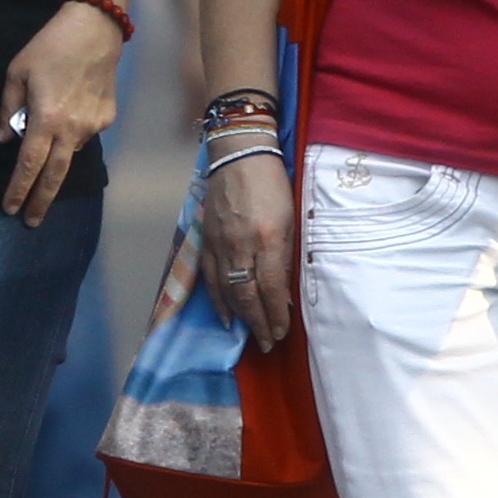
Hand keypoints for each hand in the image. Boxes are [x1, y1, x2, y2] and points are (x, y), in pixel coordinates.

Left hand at [0, 3, 121, 223]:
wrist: (95, 30)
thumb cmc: (49, 48)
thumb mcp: (17, 73)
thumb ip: (9, 110)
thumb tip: (4, 139)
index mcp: (46, 120)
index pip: (29, 165)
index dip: (18, 190)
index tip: (11, 209)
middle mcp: (72, 130)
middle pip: (54, 176)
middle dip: (41, 201)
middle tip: (31, 221)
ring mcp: (93, 127)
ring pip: (70, 154)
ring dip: (56, 160)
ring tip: (48, 151)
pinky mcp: (107, 119)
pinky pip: (84, 135)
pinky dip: (72, 133)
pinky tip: (71, 112)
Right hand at [200, 135, 299, 351]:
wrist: (239, 154)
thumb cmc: (273, 183)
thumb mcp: (290, 217)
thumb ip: (286, 254)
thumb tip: (284, 289)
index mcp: (268, 237)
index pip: (272, 287)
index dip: (276, 314)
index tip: (282, 332)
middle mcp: (241, 244)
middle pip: (248, 294)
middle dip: (259, 323)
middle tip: (268, 344)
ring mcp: (220, 243)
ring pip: (227, 290)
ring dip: (240, 317)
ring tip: (251, 335)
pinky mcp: (206, 239)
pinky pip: (209, 277)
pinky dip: (217, 300)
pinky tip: (225, 316)